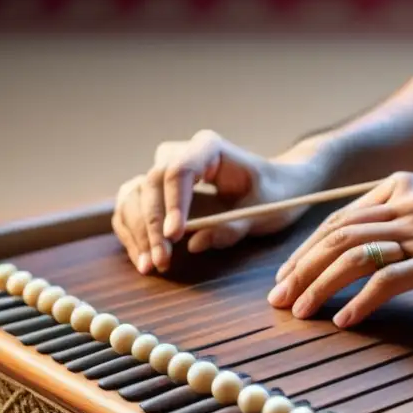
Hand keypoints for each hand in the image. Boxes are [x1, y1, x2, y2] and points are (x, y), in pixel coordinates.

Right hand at [112, 129, 324, 273]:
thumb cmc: (274, 194)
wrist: (278, 185)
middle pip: (151, 183)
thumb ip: (232, 227)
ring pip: (135, 195)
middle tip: (162, 259)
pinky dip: (134, 233)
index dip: (172, 203)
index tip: (175, 236)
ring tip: (150, 265)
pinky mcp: (159, 190)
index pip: (179, 170)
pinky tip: (143, 258)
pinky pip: (134, 207)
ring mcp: (166, 170)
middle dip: (153, 225)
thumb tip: (194, 244)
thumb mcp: (263, 211)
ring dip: (138, 231)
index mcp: (209, 148)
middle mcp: (181, 152)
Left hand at [267, 171, 412, 327]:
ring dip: (320, 286)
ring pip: (352, 256)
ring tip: (300, 311)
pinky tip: (344, 321)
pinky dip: (360, 302)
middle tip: (280, 298)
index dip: (308, 248)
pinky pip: (386, 281)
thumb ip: (402, 218)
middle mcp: (406, 203)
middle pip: (336, 236)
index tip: (290, 274)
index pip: (338, 218)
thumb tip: (366, 247)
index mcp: (401, 187)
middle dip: (301, 269)